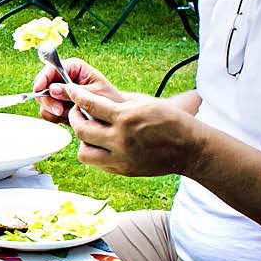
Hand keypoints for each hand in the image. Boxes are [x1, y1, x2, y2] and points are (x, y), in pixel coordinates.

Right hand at [32, 56, 119, 122]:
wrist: (115, 116)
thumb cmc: (110, 101)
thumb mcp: (94, 94)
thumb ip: (73, 91)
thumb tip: (52, 89)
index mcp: (74, 68)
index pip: (51, 68)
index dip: (42, 78)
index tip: (39, 89)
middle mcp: (64, 78)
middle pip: (43, 86)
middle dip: (49, 100)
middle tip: (61, 110)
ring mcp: (60, 93)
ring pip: (43, 101)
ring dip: (53, 111)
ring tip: (70, 115)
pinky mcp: (58, 105)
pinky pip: (47, 112)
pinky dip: (55, 117)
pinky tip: (68, 118)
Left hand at [62, 86, 200, 176]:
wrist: (189, 149)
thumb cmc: (169, 121)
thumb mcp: (144, 103)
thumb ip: (116, 103)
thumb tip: (91, 101)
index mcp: (126, 117)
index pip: (90, 104)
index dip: (76, 95)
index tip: (70, 90)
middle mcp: (120, 140)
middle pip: (81, 130)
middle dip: (75, 117)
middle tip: (77, 112)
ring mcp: (121, 158)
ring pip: (84, 153)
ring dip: (83, 141)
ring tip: (90, 132)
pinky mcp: (123, 170)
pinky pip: (97, 164)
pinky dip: (95, 153)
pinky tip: (102, 144)